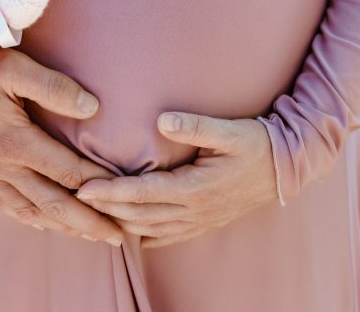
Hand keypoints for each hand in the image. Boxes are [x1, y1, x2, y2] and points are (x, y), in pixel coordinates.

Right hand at [0, 47, 122, 245]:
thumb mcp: (13, 66)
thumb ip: (53, 87)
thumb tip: (93, 108)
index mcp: (14, 142)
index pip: (67, 172)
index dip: (99, 184)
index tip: (126, 192)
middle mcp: (0, 166)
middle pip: (53, 203)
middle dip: (88, 221)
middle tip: (119, 234)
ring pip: (30, 210)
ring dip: (63, 225)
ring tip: (91, 235)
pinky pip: (6, 205)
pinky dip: (30, 218)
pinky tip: (44, 222)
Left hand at [76, 113, 278, 248]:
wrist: (286, 169)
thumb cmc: (256, 144)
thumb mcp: (230, 130)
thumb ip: (196, 125)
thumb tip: (162, 121)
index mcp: (196, 187)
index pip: (142, 193)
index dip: (110, 192)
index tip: (83, 187)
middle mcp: (194, 210)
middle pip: (138, 216)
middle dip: (105, 209)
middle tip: (74, 198)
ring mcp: (199, 221)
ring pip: (148, 231)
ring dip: (119, 223)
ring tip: (92, 213)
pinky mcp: (204, 223)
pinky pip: (166, 237)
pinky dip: (142, 235)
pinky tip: (127, 230)